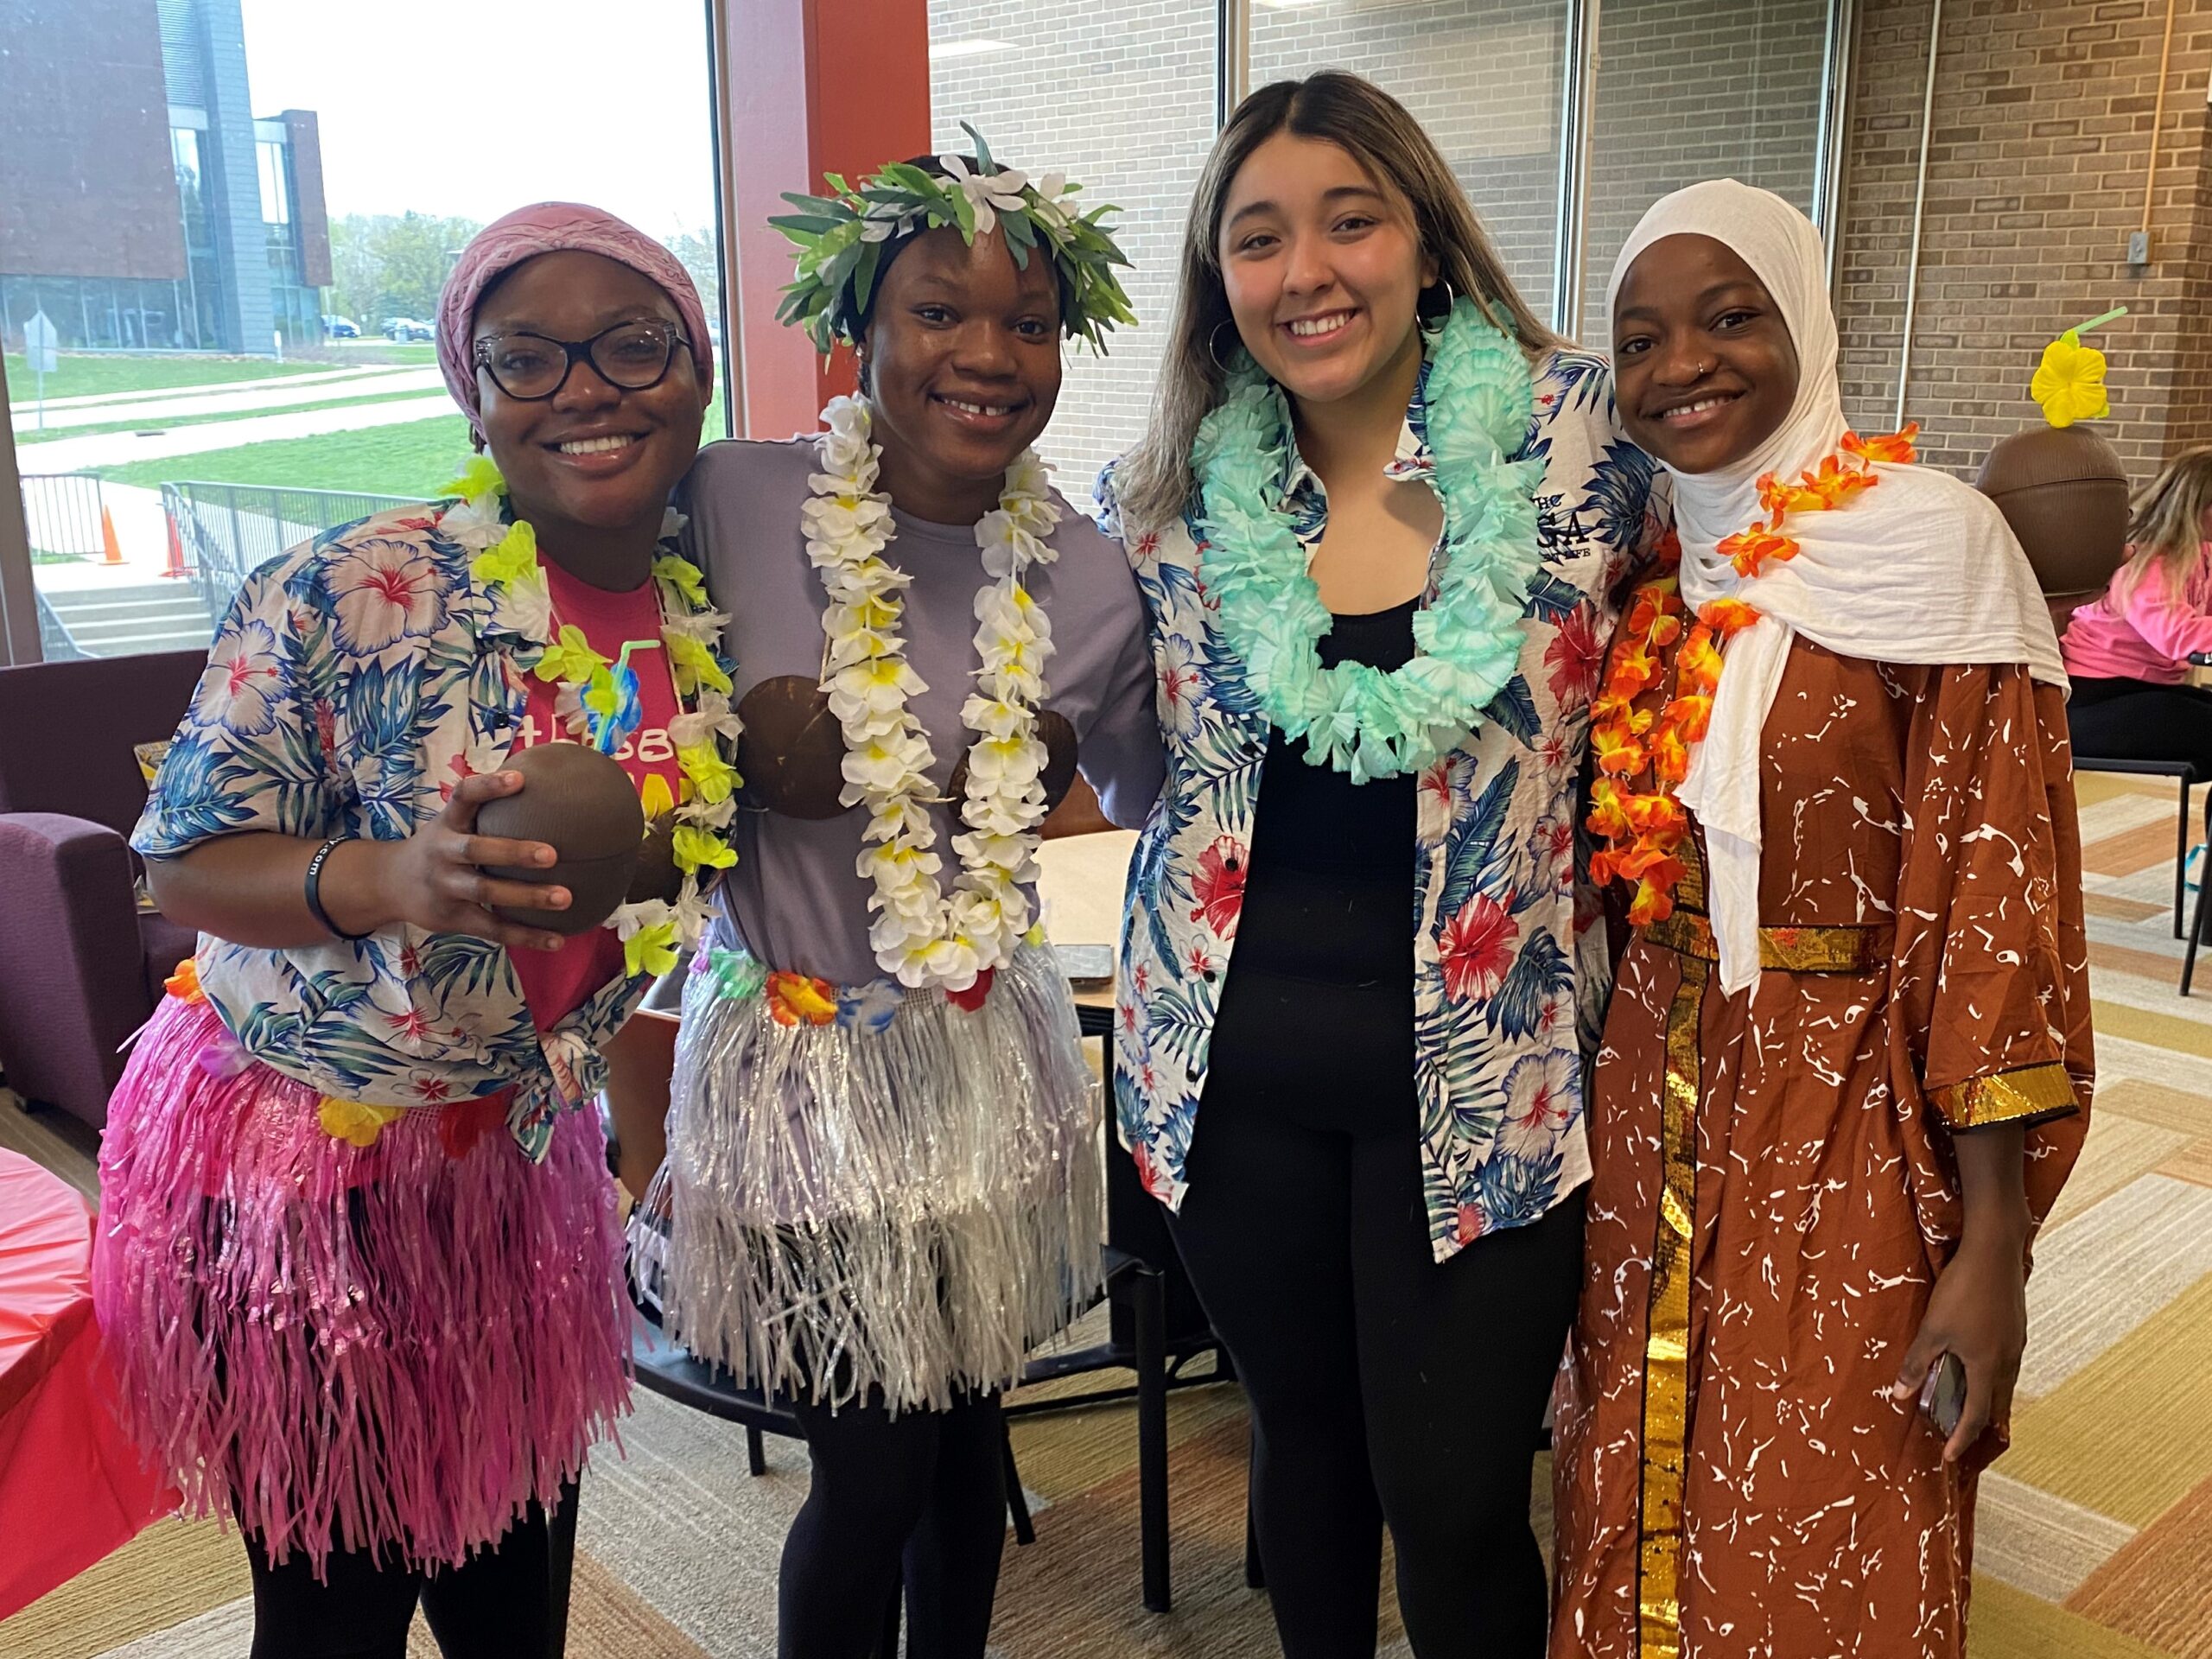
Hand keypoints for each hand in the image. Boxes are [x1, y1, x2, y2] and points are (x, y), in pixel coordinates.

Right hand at [328, 771, 568, 951]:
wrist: (389, 884)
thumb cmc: (441, 845)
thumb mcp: (453, 821)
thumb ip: (487, 807)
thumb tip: (546, 780)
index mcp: (447, 823)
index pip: (463, 797)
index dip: (488, 787)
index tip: (520, 778)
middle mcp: (443, 853)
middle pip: (476, 851)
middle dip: (514, 852)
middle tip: (553, 854)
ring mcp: (446, 887)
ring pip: (486, 893)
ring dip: (527, 897)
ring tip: (566, 897)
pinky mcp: (453, 918)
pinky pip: (492, 928)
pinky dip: (525, 935)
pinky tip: (557, 939)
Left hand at [1891, 1234, 2027, 1462]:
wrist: (1995, 1251)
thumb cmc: (1962, 1290)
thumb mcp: (1932, 1329)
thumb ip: (1916, 1363)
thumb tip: (1899, 1395)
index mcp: (1987, 1367)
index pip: (1975, 1415)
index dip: (1962, 1438)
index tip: (1950, 1456)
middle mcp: (2007, 1360)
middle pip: (1997, 1404)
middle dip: (1981, 1425)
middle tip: (1965, 1440)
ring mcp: (2016, 1343)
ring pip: (2005, 1383)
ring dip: (1990, 1400)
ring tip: (1974, 1410)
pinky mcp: (2016, 1326)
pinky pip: (2006, 1363)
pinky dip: (1994, 1376)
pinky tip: (1981, 1367)